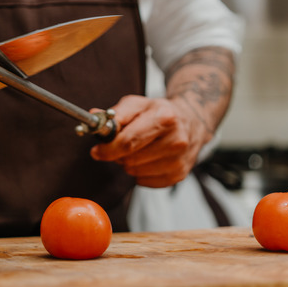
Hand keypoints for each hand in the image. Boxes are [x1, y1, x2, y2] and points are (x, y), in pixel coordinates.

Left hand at [89, 94, 210, 187]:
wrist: (192, 120)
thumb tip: (95, 120)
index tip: (97, 150)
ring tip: (138, 150)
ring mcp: (179, 160)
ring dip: (129, 164)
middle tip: (121, 145)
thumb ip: (115, 114)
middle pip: (130, 160)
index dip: (107, 149)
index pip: (128, 142)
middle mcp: (176, 140)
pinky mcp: (179, 175)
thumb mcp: (137, 104)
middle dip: (118, 154)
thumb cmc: (160, 112)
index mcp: (164, 118)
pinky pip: (144, 182)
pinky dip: (140, 173)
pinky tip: (148, 159)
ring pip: (135, 172)